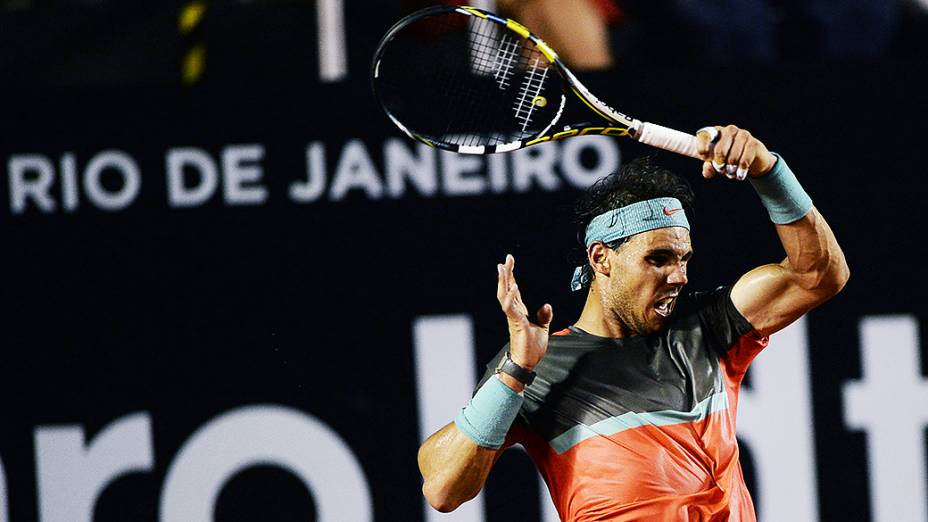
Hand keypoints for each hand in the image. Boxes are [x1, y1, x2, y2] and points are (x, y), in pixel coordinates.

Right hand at [496, 254, 552, 371]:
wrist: (527, 363)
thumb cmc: (532, 348)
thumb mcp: (543, 328)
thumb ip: (544, 316)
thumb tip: (547, 304)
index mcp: (519, 311)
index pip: (514, 290)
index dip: (511, 276)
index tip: (510, 262)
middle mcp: (513, 312)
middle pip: (507, 288)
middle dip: (507, 273)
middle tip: (507, 258)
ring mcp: (513, 317)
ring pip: (504, 295)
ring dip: (504, 281)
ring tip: (503, 268)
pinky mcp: (516, 323)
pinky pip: (510, 308)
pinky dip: (511, 297)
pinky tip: (513, 288)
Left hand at [695, 125, 776, 179]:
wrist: (752, 161)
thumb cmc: (729, 160)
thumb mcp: (716, 166)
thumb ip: (708, 168)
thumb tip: (708, 167)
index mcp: (716, 133)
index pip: (705, 134)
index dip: (702, 146)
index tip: (703, 156)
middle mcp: (729, 130)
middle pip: (719, 149)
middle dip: (719, 164)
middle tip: (720, 169)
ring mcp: (742, 135)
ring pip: (733, 156)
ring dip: (731, 168)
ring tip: (731, 172)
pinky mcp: (753, 143)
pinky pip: (745, 159)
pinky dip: (741, 169)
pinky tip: (740, 173)